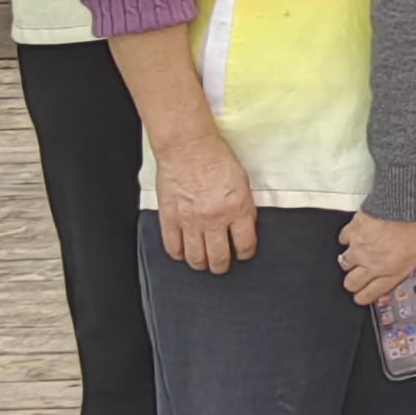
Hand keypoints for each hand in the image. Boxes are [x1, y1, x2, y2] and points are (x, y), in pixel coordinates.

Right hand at [150, 130, 257, 275]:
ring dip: (200, 264)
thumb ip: (243, 207)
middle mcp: (214, 219)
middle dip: (222, 265)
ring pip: (195, 257)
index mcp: (237, 209)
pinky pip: (173, 246)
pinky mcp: (170, 218)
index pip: (245, 244)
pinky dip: (178, 254)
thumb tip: (244, 226)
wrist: (189, 148)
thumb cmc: (217, 159)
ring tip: (202, 263)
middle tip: (222, 266)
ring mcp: (190, 221)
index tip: (243, 255)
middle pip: (219, 257)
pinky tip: (182, 254)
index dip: (245, 254)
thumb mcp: (243, 183)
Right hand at [339, 210, 415, 306]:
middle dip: (355, 282)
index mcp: (394, 270)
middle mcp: (373, 262)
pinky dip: (349, 238)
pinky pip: (343, 239)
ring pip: (344, 262)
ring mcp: (360, 246)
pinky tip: (357, 235)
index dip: (364, 298)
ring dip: (351, 261)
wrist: (411, 197)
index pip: (370, 293)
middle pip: (351, 282)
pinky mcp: (354, 228)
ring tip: (359, 256)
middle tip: (361, 276)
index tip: (363, 297)